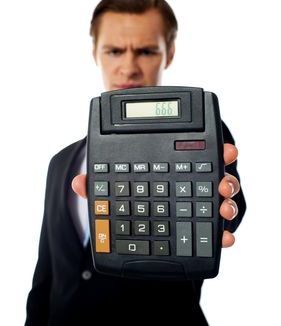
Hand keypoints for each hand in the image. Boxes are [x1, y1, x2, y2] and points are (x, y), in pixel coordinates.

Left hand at [72, 143, 239, 248]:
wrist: (130, 225)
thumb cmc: (124, 194)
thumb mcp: (110, 187)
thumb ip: (98, 183)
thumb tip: (78, 182)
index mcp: (171, 165)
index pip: (195, 152)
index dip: (214, 150)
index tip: (225, 150)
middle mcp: (187, 184)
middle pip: (214, 177)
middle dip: (225, 177)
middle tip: (224, 182)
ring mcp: (194, 206)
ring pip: (218, 202)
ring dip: (227, 204)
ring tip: (223, 208)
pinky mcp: (198, 229)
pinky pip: (212, 230)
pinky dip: (222, 234)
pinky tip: (224, 238)